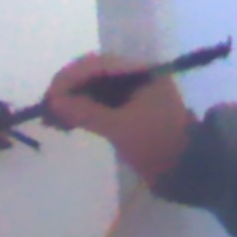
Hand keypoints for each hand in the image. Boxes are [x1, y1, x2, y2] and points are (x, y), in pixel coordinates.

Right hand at [45, 52, 197, 185]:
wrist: (189, 172)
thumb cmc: (158, 144)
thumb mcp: (121, 128)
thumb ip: (86, 112)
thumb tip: (53, 103)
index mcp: (142, 72)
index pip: (97, 64)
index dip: (69, 79)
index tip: (50, 98)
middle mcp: (137, 77)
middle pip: (93, 75)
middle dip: (69, 90)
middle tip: (47, 111)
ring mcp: (133, 95)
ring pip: (94, 90)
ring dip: (73, 102)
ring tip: (54, 121)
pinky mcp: (129, 113)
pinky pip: (100, 105)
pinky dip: (83, 112)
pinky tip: (67, 124)